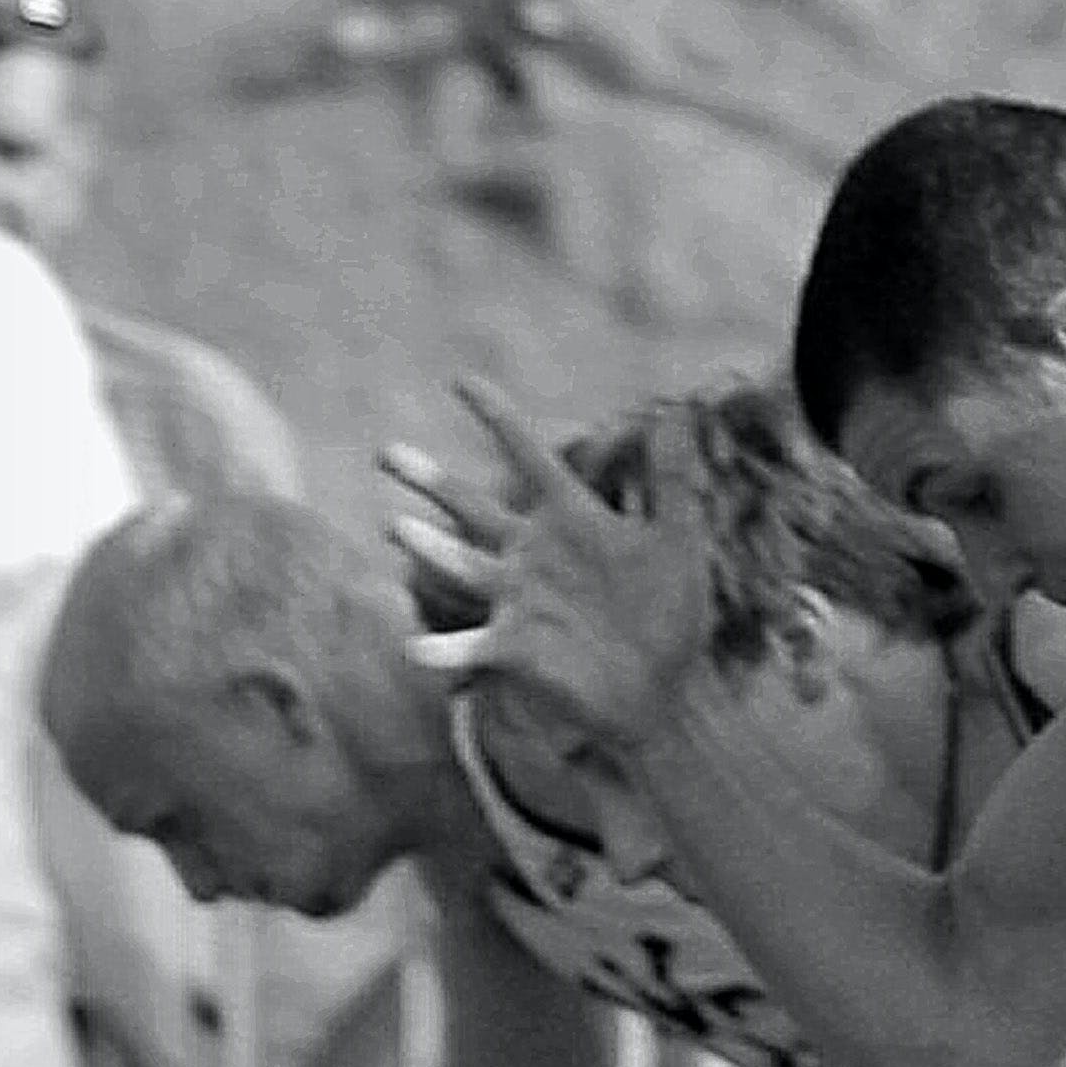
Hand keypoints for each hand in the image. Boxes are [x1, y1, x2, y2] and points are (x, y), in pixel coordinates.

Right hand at [397, 385, 721, 749]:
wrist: (658, 686)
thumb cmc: (665, 611)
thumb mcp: (676, 541)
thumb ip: (673, 481)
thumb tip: (678, 414)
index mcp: (570, 518)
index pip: (529, 457)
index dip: (497, 418)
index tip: (460, 380)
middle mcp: (531, 552)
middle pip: (471, 506)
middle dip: (431, 481)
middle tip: (387, 453)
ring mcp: (517, 597)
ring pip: (462, 564)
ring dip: (429, 547)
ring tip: (393, 526)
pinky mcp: (515, 646)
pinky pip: (472, 646)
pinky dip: (443, 649)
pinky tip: (414, 648)